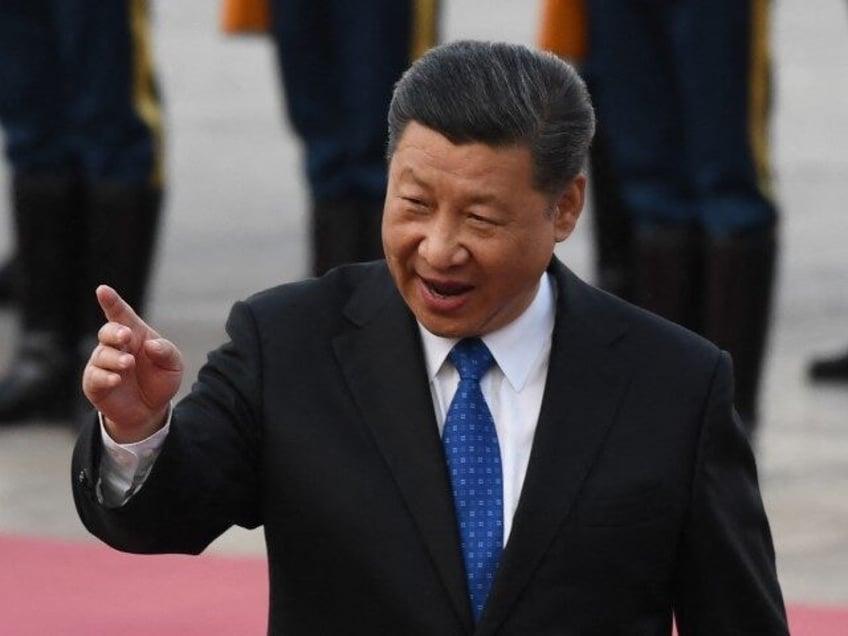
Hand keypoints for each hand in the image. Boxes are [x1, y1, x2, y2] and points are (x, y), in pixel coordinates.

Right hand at [83, 285, 183, 442]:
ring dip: (114, 358)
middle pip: (108, 331)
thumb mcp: (173, 365)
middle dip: (115, 331)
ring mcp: (103, 364)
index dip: (111, 301)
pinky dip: (105, 376)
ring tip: (128, 364)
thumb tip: (152, 345)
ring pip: (101, 354)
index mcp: (135, 334)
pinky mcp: (94, 383)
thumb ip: (166, 352)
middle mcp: (116, 346)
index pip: (121, 314)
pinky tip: (116, 379)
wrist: (150, 410)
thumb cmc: (160, 380)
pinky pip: (95, 376)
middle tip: (126, 336)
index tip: (102, 290)